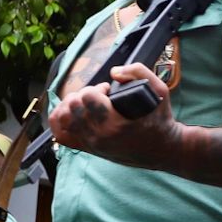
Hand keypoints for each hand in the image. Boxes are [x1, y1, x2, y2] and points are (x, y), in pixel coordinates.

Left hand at [47, 64, 180, 165]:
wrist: (161, 149)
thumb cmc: (160, 120)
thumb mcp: (160, 91)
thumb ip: (138, 72)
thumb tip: (114, 71)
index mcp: (115, 123)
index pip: (87, 96)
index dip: (97, 88)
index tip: (108, 90)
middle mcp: (99, 136)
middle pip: (73, 105)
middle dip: (84, 94)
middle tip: (99, 97)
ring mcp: (91, 144)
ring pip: (63, 118)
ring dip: (71, 106)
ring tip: (85, 105)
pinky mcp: (88, 148)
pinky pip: (60, 135)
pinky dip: (60, 121)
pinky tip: (74, 114)